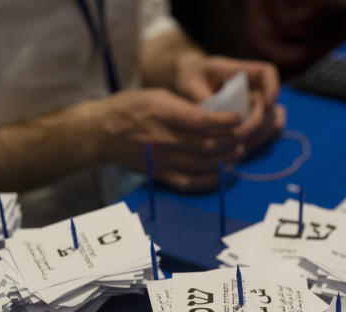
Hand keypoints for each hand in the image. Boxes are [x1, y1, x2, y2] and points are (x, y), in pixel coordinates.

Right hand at [95, 88, 245, 190]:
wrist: (102, 133)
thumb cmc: (129, 108)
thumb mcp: (156, 95)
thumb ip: (184, 106)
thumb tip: (212, 115)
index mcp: (163, 114)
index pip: (201, 121)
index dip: (224, 121)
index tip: (238, 118)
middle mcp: (164, 139)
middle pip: (207, 145)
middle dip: (230, 141)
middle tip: (243, 135)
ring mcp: (163, 160)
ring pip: (203, 164)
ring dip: (225, 159)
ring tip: (237, 152)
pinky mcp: (161, 175)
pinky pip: (190, 182)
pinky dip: (210, 180)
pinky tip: (222, 173)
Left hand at [174, 54, 285, 160]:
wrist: (186, 81)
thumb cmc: (189, 77)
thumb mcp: (190, 83)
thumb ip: (202, 98)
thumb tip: (215, 119)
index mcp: (239, 70)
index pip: (267, 72)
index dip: (272, 87)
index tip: (265, 104)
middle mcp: (251, 87)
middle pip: (270, 104)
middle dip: (259, 120)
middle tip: (240, 134)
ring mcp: (251, 104)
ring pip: (269, 120)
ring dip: (258, 134)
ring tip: (237, 144)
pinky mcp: (248, 119)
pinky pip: (261, 132)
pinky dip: (255, 141)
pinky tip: (240, 148)